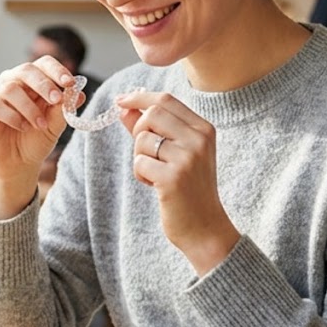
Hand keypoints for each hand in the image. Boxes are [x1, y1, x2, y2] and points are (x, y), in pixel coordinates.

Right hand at [0, 56, 75, 217]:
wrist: (18, 164)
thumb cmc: (36, 140)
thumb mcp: (55, 126)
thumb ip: (64, 109)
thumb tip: (78, 93)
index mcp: (33, 81)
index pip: (43, 63)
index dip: (56, 70)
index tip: (70, 83)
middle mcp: (12, 82)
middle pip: (25, 70)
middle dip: (43, 84)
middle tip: (56, 100)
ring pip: (10, 88)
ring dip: (29, 107)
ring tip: (39, 125)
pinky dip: (11, 116)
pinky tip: (23, 127)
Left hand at [115, 90, 240, 274]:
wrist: (205, 228)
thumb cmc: (189, 189)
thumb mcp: (176, 153)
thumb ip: (152, 128)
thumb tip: (125, 107)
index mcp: (204, 129)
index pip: (166, 100)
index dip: (139, 98)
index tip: (121, 100)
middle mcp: (199, 139)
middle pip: (152, 113)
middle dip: (138, 129)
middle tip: (144, 151)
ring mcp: (187, 158)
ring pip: (143, 139)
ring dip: (140, 157)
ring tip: (155, 174)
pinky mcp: (173, 178)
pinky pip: (139, 162)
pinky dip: (140, 174)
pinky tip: (155, 186)